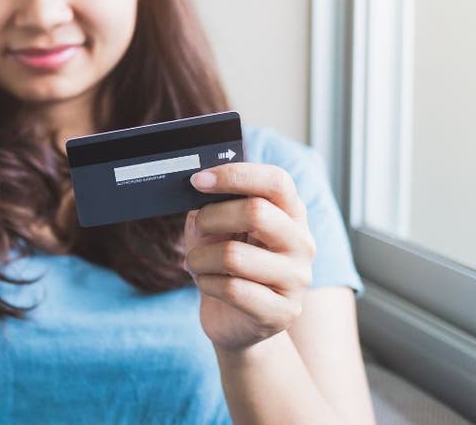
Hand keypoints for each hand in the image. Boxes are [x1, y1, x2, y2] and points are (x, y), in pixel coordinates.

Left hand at [182, 162, 316, 351]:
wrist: (235, 321)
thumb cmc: (224, 266)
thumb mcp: (216, 230)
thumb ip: (211, 206)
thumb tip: (196, 186)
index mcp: (290, 214)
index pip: (276, 181)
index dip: (235, 175)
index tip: (198, 180)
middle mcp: (301, 243)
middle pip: (256, 212)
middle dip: (211, 217)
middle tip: (198, 227)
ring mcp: (297, 279)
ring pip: (234, 255)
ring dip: (200, 258)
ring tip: (196, 262)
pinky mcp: (283, 312)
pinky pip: (232, 290)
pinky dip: (206, 283)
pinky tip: (206, 284)